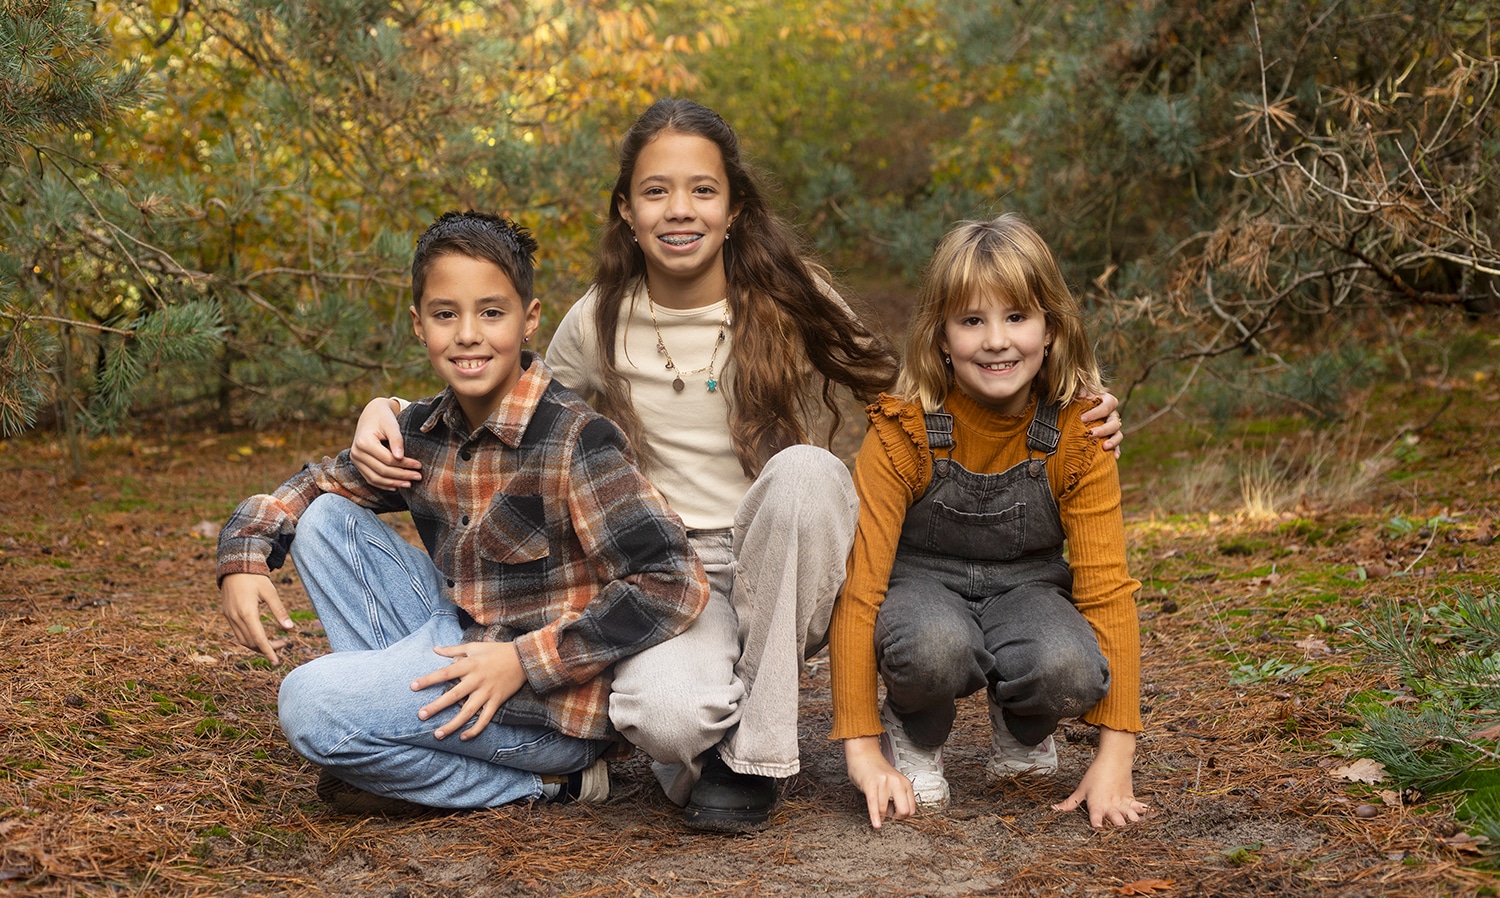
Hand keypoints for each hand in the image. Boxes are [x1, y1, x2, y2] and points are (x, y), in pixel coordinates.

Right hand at [220, 572, 293, 663]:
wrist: (235, 566)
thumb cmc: (255, 577)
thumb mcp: (270, 592)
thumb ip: (280, 611)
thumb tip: (290, 629)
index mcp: (247, 612)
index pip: (259, 639)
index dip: (268, 652)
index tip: (277, 662)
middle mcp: (235, 617)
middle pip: (251, 642)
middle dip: (267, 648)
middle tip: (284, 645)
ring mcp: (229, 617)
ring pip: (243, 640)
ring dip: (257, 645)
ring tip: (275, 643)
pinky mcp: (227, 614)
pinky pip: (237, 633)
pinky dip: (249, 638)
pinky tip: (261, 636)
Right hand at [351, 397, 422, 489]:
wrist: (371, 414)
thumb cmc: (384, 417)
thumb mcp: (392, 424)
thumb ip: (396, 440)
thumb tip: (400, 457)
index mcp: (364, 442)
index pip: (387, 459)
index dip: (405, 464)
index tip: (419, 465)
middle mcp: (356, 452)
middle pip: (382, 471)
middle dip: (401, 475)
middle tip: (418, 477)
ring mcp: (355, 460)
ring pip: (375, 478)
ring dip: (393, 483)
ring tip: (409, 484)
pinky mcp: (358, 464)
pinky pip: (370, 478)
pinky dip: (383, 484)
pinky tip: (396, 486)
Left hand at [410, 641, 525, 740]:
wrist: (524, 658)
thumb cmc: (496, 651)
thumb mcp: (474, 647)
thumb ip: (454, 650)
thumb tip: (435, 649)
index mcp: (469, 665)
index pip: (445, 673)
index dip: (428, 680)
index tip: (413, 686)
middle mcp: (477, 680)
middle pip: (454, 695)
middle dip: (436, 706)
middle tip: (421, 715)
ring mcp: (487, 692)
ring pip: (468, 712)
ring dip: (452, 724)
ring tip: (437, 734)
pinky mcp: (497, 701)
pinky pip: (485, 718)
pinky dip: (475, 729)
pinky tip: (463, 737)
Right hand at [844, 735, 915, 828]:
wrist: (864, 755)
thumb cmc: (877, 771)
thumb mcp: (894, 783)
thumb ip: (898, 797)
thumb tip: (897, 816)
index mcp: (905, 783)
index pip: (911, 809)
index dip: (903, 817)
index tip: (895, 816)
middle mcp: (897, 782)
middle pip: (903, 811)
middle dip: (895, 819)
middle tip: (888, 818)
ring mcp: (884, 783)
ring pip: (886, 810)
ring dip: (881, 816)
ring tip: (878, 811)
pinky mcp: (871, 784)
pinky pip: (874, 805)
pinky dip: (875, 817)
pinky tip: (876, 824)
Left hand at [1052, 727, 1148, 827]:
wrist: (1113, 759)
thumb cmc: (1095, 775)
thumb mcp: (1081, 789)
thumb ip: (1069, 803)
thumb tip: (1054, 809)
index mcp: (1096, 804)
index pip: (1095, 815)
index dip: (1096, 821)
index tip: (1097, 826)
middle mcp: (1109, 805)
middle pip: (1115, 817)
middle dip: (1117, 823)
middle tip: (1119, 826)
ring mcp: (1121, 802)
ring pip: (1128, 813)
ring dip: (1131, 817)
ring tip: (1134, 821)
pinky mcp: (1130, 798)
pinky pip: (1137, 806)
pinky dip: (1143, 809)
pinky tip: (1148, 812)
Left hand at [1079, 391, 1123, 455]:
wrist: (1080, 407)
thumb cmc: (1079, 398)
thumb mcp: (1079, 391)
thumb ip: (1080, 391)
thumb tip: (1080, 394)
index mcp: (1108, 401)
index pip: (1107, 406)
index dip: (1096, 412)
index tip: (1082, 418)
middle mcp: (1113, 415)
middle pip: (1114, 423)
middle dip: (1103, 429)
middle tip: (1090, 434)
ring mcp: (1113, 427)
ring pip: (1118, 434)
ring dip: (1113, 441)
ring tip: (1104, 447)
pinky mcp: (1111, 438)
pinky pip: (1118, 446)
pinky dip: (1116, 451)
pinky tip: (1114, 457)